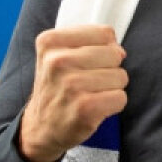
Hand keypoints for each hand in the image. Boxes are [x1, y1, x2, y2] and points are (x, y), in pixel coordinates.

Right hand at [19, 25, 128, 161]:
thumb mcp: (58, 54)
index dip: (104, 48)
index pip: (104, 33)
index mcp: (50, 42)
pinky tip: (95, 108)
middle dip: (110, 69)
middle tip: (89, 82)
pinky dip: (114, 104)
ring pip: (120, 76)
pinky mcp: (84, 108)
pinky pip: (121, 97)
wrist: (40, 128)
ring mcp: (70, 85)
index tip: (88, 62)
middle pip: (115, 54)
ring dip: (112, 88)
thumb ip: (90, 41)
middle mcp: (57, 61)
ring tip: (90, 95)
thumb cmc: (57, 87)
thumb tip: (120, 51)